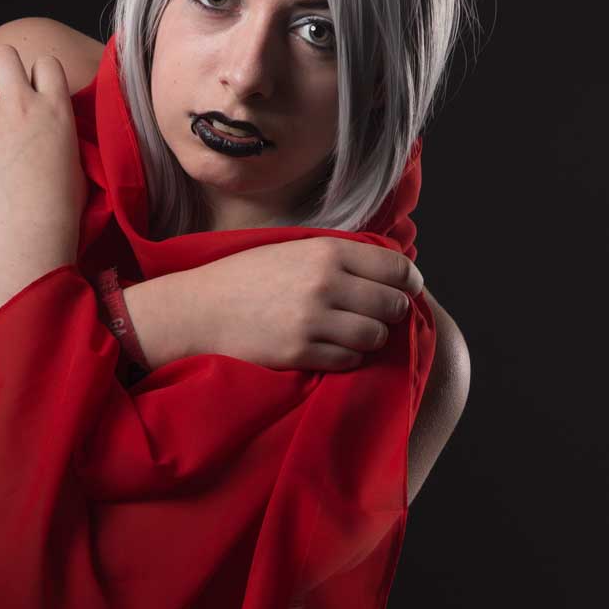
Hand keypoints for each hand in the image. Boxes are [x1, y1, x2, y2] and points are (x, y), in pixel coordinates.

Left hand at [0, 44, 86, 246]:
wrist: (31, 228)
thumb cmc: (63, 202)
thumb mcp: (76, 155)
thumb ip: (59, 128)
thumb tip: (51, 127)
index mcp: (56, 108)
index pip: (45, 63)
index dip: (39, 75)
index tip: (37, 93)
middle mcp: (22, 105)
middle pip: (3, 55)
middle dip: (2, 68)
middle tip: (4, 92)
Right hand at [185, 236, 424, 371]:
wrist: (200, 309)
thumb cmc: (246, 277)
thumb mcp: (293, 249)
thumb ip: (338, 255)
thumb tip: (388, 268)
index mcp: (327, 251)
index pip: (395, 267)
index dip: (409, 281)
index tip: (407, 289)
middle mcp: (325, 283)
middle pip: (391, 304)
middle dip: (392, 311)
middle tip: (381, 314)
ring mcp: (313, 320)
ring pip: (375, 336)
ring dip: (371, 337)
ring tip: (356, 333)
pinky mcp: (300, 352)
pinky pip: (349, 359)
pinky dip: (349, 356)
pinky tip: (334, 347)